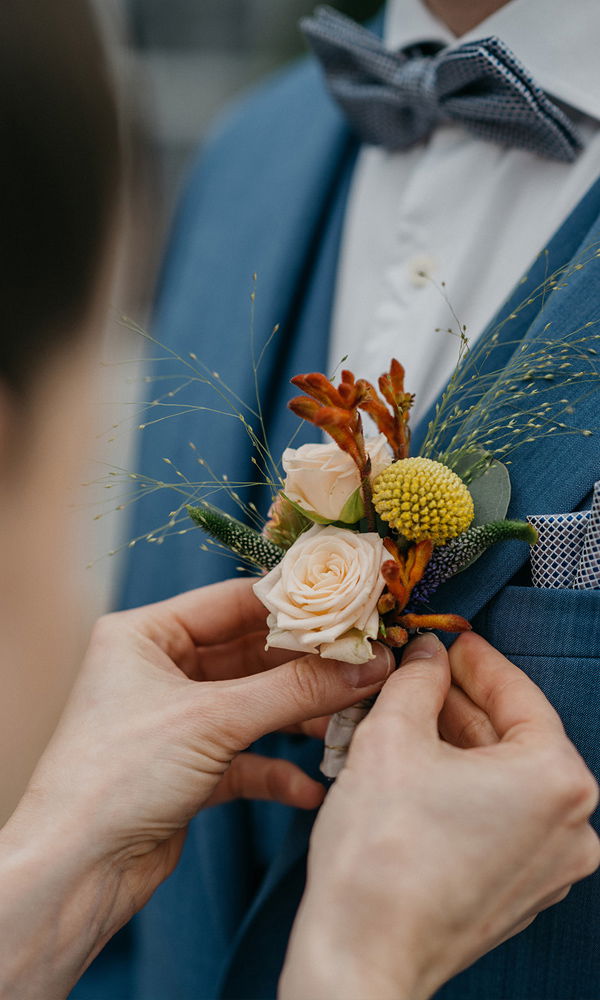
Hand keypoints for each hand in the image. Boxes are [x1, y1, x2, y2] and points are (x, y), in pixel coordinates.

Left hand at [0, 578, 393, 997]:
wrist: (74, 871)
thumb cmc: (119, 775)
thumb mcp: (213, 721)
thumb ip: (295, 691)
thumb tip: (369, 665)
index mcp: (146, 634)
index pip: (233, 601)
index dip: (295, 605)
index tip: (353, 608)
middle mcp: (158, 669)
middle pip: (250, 654)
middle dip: (307, 666)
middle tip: (366, 665)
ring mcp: (174, 719)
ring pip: (253, 705)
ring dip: (299, 716)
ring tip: (350, 722)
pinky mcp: (186, 768)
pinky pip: (244, 756)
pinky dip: (277, 769)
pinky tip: (309, 788)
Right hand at [281, 632, 598, 999]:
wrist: (362, 957)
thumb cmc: (380, 852)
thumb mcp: (392, 736)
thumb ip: (417, 680)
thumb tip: (425, 654)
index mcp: (556, 780)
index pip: (518, 695)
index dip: (476, 660)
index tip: (448, 640)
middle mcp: (572, 826)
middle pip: (511, 738)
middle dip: (458, 704)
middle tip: (416, 677)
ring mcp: (550, 866)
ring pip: (503, 779)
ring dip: (456, 746)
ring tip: (405, 720)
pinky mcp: (521, 892)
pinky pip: (499, 818)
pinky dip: (463, 789)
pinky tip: (416, 771)